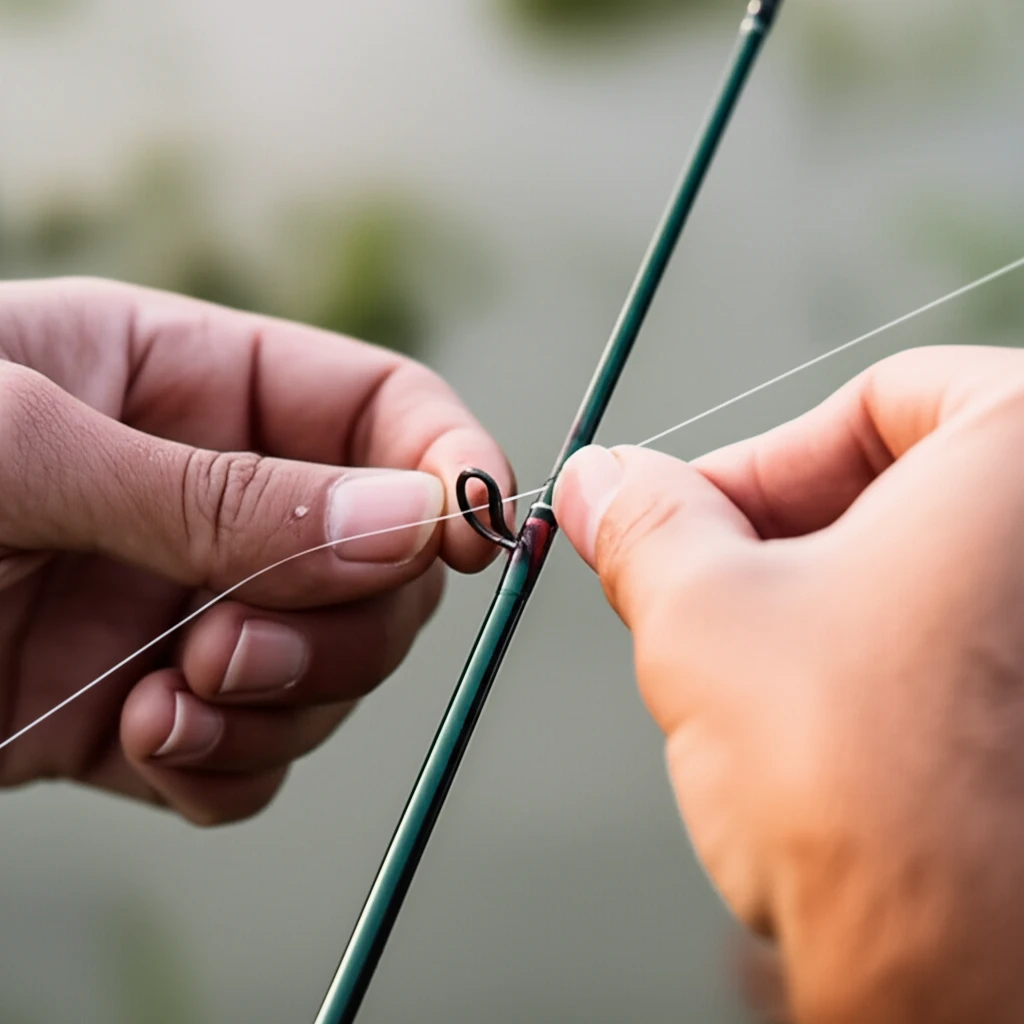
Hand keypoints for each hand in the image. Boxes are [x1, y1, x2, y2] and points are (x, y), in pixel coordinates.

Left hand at [0, 278, 511, 825]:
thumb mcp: (18, 447)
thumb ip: (218, 492)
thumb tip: (409, 524)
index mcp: (192, 388)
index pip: (382, 411)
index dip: (447, 465)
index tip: (473, 535)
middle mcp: (210, 502)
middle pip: (381, 562)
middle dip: (349, 621)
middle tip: (241, 648)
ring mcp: (182, 611)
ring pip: (332, 670)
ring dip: (288, 703)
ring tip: (176, 703)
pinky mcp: (142, 714)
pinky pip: (256, 757)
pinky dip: (233, 772)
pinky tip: (149, 750)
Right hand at [554, 346, 1023, 1023]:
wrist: (955, 974)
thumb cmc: (857, 773)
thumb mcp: (700, 614)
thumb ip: (645, 525)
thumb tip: (601, 481)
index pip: (882, 399)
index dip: (762, 460)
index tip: (690, 516)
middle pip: (914, 485)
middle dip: (784, 534)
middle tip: (700, 586)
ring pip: (937, 574)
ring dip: (825, 601)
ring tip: (750, 669)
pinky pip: (970, 650)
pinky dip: (888, 660)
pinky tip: (826, 721)